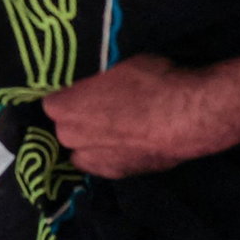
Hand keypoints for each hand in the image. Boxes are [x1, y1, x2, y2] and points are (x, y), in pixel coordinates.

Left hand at [43, 55, 236, 177]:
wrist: (188, 117)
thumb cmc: (150, 81)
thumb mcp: (114, 65)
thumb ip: (93, 80)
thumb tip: (93, 80)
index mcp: (62, 107)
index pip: (50, 102)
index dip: (67, 97)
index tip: (80, 92)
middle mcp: (69, 136)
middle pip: (63, 127)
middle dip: (77, 119)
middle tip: (100, 108)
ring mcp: (92, 159)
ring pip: (80, 148)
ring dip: (90, 140)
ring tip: (115, 128)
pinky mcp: (115, 174)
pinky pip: (101, 162)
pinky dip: (109, 155)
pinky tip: (126, 144)